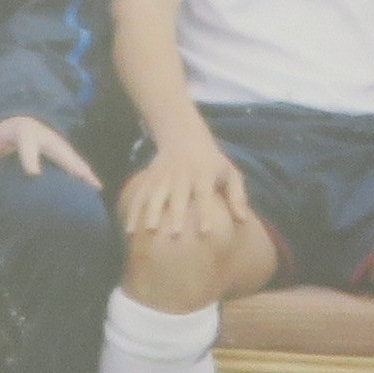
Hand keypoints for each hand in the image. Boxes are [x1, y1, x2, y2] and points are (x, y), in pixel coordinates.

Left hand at [0, 114, 96, 187]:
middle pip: (60, 149)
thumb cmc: (4, 134)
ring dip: (84, 171)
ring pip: (73, 157)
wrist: (20, 117)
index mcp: (25, 132)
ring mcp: (58, 142)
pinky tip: (95, 187)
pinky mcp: (64, 150)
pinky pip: (77, 162)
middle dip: (70, 163)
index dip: (30, 158)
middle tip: (81, 178)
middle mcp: (46, 136)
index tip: (33, 174)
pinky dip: (86, 174)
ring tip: (95, 187)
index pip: (28, 144)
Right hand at [118, 130, 251, 244]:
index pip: (204, 195)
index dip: (205, 212)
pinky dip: (133, 212)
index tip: (205, 231)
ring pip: (154, 196)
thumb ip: (237, 196)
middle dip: (175, 215)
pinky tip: (129, 231)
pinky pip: (140, 196)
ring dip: (150, 214)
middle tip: (174, 236)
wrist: (183, 136)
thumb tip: (244, 221)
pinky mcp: (149, 179)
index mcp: (203, 175)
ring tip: (147, 233)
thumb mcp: (229, 172)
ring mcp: (163, 177)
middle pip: (177, 196)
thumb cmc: (212, 162)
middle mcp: (181, 176)